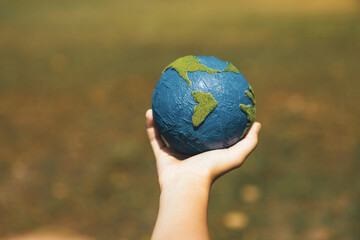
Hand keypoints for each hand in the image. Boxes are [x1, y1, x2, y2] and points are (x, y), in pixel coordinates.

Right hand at [146, 109, 260, 189]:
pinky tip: (150, 110)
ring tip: (166, 101)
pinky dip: (151, 125)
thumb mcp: (235, 155)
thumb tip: (257, 123)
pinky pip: (154, 137)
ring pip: (169, 132)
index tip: (212, 102)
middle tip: (188, 98)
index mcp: (206, 152)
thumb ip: (248, 142)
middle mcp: (190, 151)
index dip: (211, 120)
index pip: (210, 133)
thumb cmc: (211, 170)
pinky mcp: (161, 155)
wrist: (187, 185)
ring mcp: (175, 153)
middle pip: (188, 131)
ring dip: (165, 118)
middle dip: (187, 116)